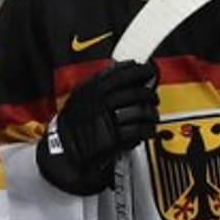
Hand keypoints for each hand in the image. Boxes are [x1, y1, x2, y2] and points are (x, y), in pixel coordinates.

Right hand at [36, 60, 158, 195]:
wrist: (66, 148)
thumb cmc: (74, 122)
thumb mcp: (81, 94)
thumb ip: (100, 83)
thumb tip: (124, 72)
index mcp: (94, 88)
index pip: (125, 72)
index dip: (141, 70)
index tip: (148, 71)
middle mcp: (102, 101)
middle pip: (137, 92)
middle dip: (150, 94)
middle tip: (153, 96)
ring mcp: (108, 119)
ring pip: (141, 111)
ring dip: (152, 113)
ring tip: (152, 115)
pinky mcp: (114, 138)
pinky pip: (139, 130)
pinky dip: (148, 129)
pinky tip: (149, 130)